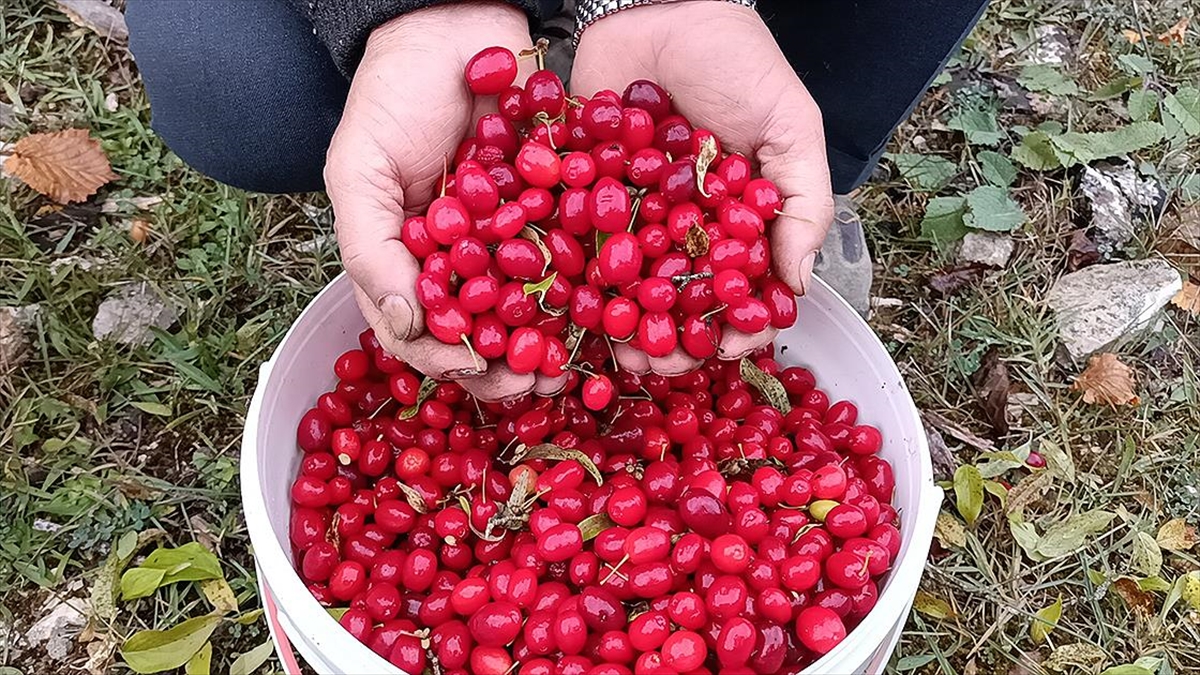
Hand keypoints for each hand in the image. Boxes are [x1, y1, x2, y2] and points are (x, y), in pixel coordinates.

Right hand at [326, 3, 563, 400]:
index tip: (472, 367)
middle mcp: (464, 261)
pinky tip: (605, 312)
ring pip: (533, 310)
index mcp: (411, 261)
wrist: (455, 22)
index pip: (421, 331)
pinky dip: (590, 290)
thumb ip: (369, 247)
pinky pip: (577, 258)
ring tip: (569, 367)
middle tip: (533, 384)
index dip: (443, 359)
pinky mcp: (559, 210)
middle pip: (483, 334)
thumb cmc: (393, 95)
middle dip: (506, 367)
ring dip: (550, 344)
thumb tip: (402, 324)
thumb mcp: (359, 169)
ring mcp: (514, 240)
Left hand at [572, 1, 834, 374]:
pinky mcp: (577, 194)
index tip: (729, 351)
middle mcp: (680, 229)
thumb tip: (796, 288)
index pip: (739, 290)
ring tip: (615, 350)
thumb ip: (801, 203)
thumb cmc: (736, 60)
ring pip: (623, 287)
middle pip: (676, 303)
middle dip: (672, 342)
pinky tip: (567, 307)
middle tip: (661, 365)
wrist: (658, 3)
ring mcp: (628, 216)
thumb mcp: (790, 126)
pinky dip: (568, 277)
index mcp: (732, 222)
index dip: (736, 327)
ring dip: (619, 326)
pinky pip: (571, 243)